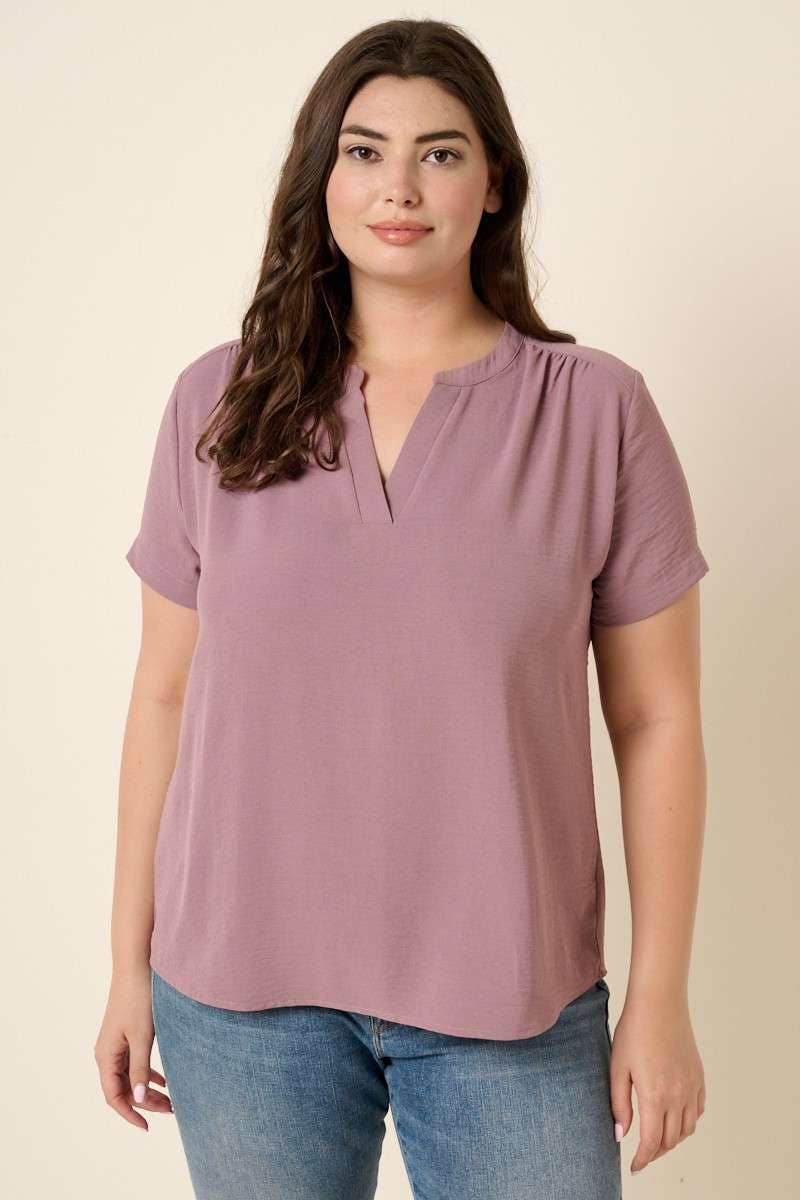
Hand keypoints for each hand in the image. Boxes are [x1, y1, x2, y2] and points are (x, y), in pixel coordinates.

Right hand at [94, 963, 173, 1130]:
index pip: (114, 1096)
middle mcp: (107, 1052)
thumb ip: (140, 1069)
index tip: (148, 1126)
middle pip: (123, 1088)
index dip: (130, 1114)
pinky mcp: (127, 1033)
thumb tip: (139, 1100)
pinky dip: (148, 1073)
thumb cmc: (140, 998)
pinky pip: (134, 1062)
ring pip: (130, 1076)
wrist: (136, 964)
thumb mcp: (143, 1036)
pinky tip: (165, 1081)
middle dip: (146, 1102)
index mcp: (106, 1056)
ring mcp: (116, 1043)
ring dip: (149, 1089)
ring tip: (172, 1100)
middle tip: (172, 1110)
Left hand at [609, 992, 705, 1175]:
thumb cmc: (634, 1031)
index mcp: (655, 1096)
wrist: (659, 1003)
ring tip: (657, 1138)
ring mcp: (692, 1087)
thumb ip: (620, 1104)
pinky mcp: (699, 1077)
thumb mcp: (618, 1067)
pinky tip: (675, 1117)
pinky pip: (698, 1110)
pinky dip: (688, 1121)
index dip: (643, 1159)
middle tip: (642, 1154)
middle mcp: (678, 1096)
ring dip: (673, 1140)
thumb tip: (621, 1135)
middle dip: (656, 1152)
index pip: (652, 1142)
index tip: (635, 1167)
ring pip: (687, 1129)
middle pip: (671, 1140)